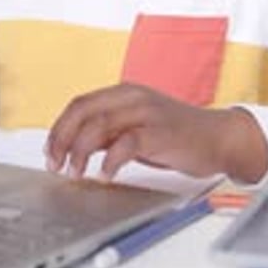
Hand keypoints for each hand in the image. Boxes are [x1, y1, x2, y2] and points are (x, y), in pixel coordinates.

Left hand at [45, 82, 267, 183]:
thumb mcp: (135, 128)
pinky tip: (105, 174)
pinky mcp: (160, 131)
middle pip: (84, 111)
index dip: (59, 128)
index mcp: (123, 92)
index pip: (80, 104)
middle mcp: (132, 96)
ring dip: (80, 151)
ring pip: (100, 124)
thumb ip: (107, 132)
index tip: (50, 153)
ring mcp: (147, 112)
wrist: (218, 136)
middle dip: (62, 138)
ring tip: (76, 173)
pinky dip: (111, 160)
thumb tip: (72, 146)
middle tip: (56, 164)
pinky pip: (127, 142)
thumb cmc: (175, 134)